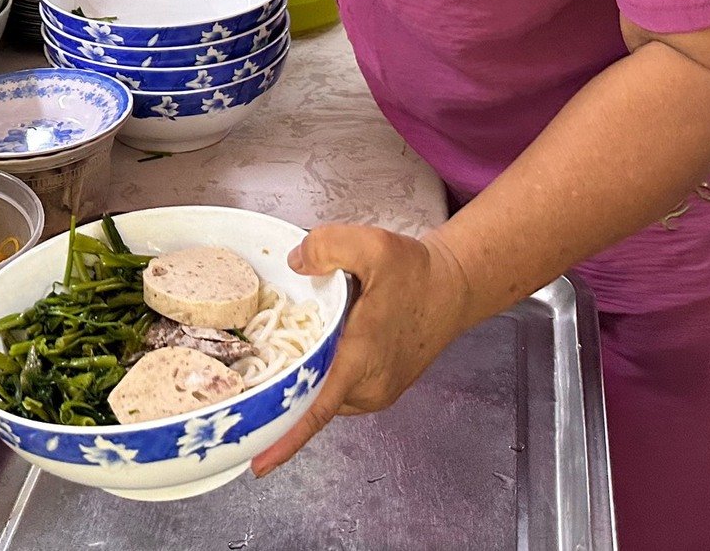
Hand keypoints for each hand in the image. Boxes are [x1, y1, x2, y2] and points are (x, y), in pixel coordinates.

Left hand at [251, 225, 475, 476]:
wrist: (451, 287)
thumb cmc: (415, 272)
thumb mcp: (372, 246)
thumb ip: (327, 247)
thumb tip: (295, 264)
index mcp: (361, 362)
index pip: (317, 410)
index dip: (286, 439)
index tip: (258, 463)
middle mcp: (367, 387)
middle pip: (309, 396)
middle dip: (284, 378)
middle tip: (259, 349)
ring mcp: (375, 392)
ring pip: (323, 391)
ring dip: (307, 372)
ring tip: (297, 335)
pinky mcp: (379, 389)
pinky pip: (338, 387)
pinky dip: (323, 371)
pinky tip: (321, 343)